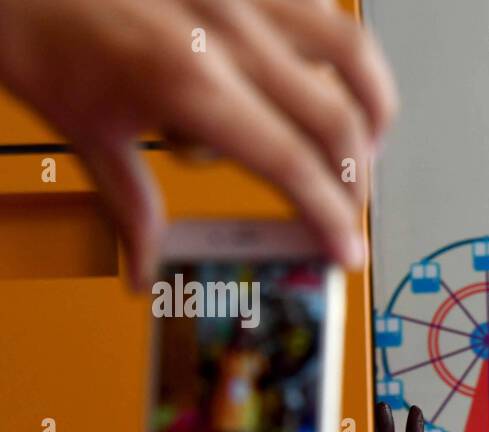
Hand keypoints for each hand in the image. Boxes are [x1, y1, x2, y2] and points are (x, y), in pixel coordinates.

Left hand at [0, 0, 397, 285]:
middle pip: (334, 119)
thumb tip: (146, 264)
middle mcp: (227, 28)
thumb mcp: (77, 122)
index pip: (291, 164)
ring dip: (369, 105)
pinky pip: (316, 4)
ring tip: (362, 140)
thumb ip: (129, 200)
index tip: (346, 248)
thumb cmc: (26, 16)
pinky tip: (316, 70)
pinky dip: (331, 46)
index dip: (331, 215)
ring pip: (348, 50)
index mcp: (187, 79)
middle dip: (353, 177)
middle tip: (346, 209)